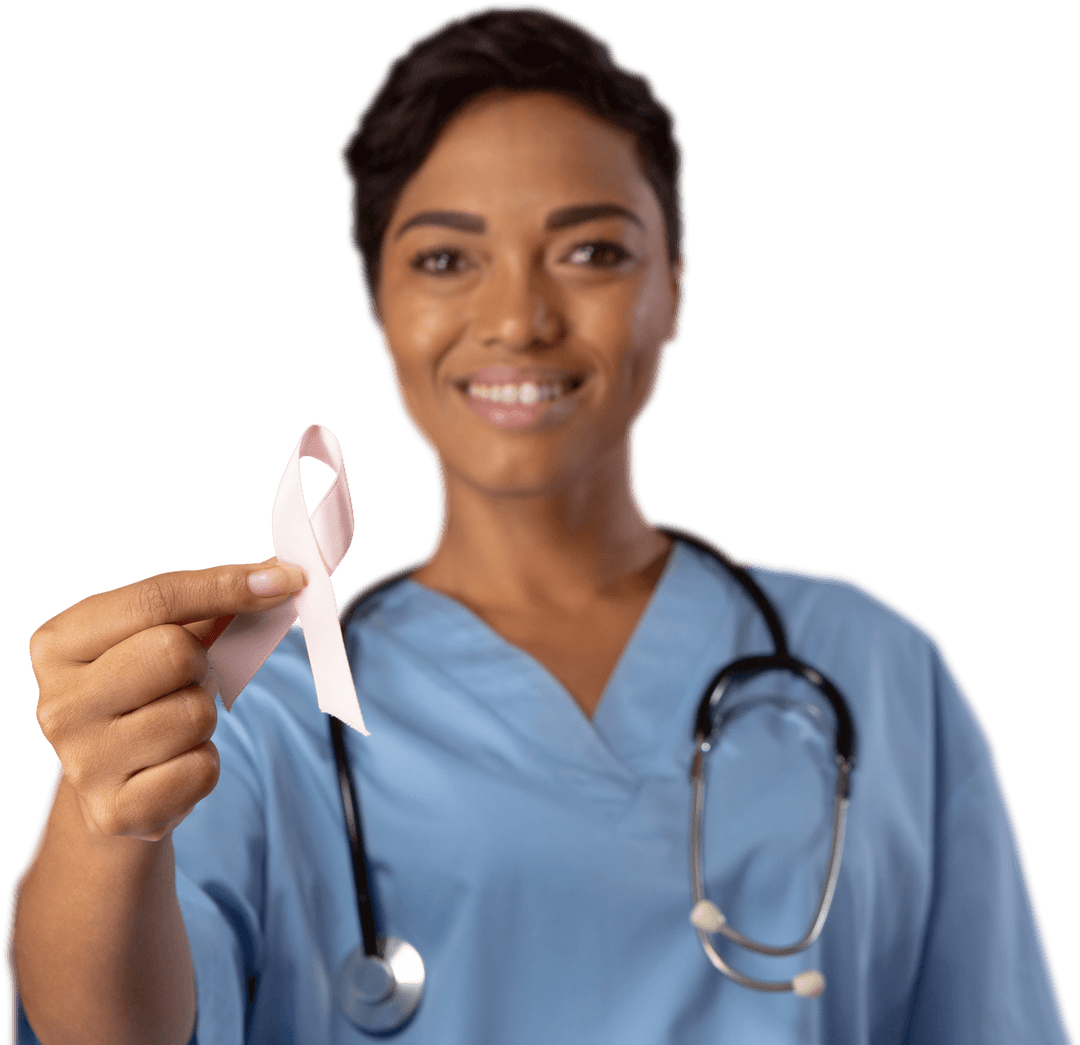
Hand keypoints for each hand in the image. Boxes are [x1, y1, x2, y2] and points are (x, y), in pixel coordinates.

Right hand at [30, 558, 306, 841]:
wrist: (113, 784)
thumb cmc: (144, 691)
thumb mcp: (161, 636)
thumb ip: (212, 601)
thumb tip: (280, 575)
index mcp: (59, 644)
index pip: (155, 598)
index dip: (226, 585)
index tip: (285, 580)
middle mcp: (57, 703)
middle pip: (174, 653)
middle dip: (200, 662)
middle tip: (186, 678)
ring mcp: (81, 762)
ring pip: (195, 714)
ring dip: (203, 717)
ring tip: (173, 723)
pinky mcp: (115, 811)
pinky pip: (202, 768)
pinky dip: (205, 761)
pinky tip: (174, 763)